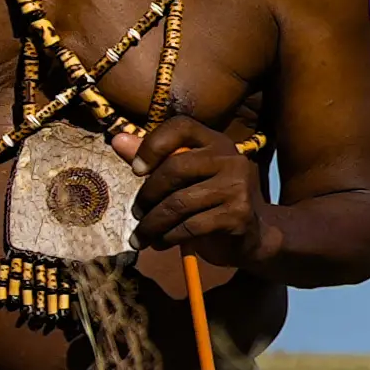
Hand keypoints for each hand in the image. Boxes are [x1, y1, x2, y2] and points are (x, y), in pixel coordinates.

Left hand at [129, 125, 265, 281]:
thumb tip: (117, 141)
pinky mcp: (238, 214)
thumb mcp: (182, 178)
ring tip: (142, 236)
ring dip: (152, 224)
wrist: (252, 235)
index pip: (181, 126)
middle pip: (175, 168)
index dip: (152, 145)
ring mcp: (238, 186)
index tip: (135, 170)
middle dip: (147, 196)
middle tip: (137, 213)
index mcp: (214, 142)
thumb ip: (153, 159)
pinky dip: (168, 237)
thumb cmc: (208, 201)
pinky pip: (190, 226)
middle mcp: (230, 159)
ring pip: (179, 203)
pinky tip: (161, 242)